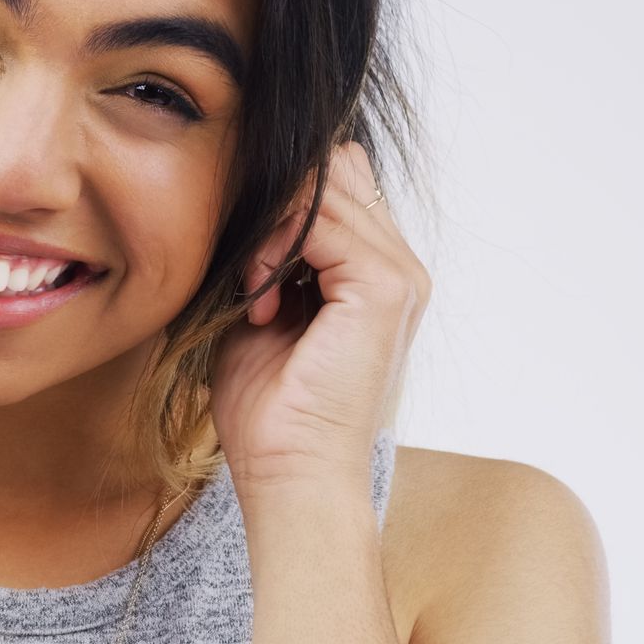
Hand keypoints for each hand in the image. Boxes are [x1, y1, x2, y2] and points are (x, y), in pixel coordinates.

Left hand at [209, 140, 431, 494]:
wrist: (289, 472)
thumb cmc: (269, 408)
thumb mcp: (262, 306)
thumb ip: (270, 250)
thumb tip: (248, 196)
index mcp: (377, 272)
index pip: (340, 181)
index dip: (283, 198)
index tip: (243, 258)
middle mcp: (399, 267)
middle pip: (336, 172)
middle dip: (273, 208)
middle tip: (244, 275)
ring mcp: (400, 275)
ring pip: (324, 191)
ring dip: (269, 231)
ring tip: (252, 292)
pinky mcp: (385, 287)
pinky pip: (321, 221)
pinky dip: (276, 249)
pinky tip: (260, 302)